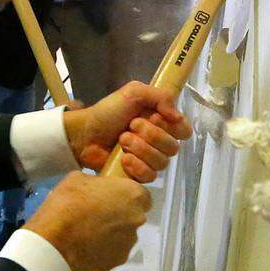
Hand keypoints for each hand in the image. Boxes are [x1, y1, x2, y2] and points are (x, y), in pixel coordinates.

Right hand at [25, 172, 150, 270]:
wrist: (55, 239)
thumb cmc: (68, 202)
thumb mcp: (78, 178)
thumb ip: (96, 183)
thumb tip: (96, 190)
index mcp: (132, 195)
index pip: (141, 195)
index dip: (126, 196)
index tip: (111, 197)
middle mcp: (137, 219)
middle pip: (133, 216)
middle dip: (119, 215)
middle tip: (96, 214)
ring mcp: (129, 243)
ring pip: (124, 235)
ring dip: (111, 233)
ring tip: (88, 232)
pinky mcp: (117, 261)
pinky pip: (113, 251)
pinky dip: (103, 249)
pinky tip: (86, 245)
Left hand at [62, 81, 191, 180]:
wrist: (84, 133)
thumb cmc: (108, 112)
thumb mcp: (134, 93)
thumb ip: (161, 96)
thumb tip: (177, 117)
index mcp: (161, 122)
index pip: (185, 131)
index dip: (175, 128)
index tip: (157, 118)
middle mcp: (158, 142)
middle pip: (173, 147)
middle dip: (151, 135)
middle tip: (131, 126)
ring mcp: (148, 160)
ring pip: (161, 163)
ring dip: (141, 149)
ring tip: (122, 140)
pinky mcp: (137, 175)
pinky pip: (150, 177)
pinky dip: (137, 167)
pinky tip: (124, 159)